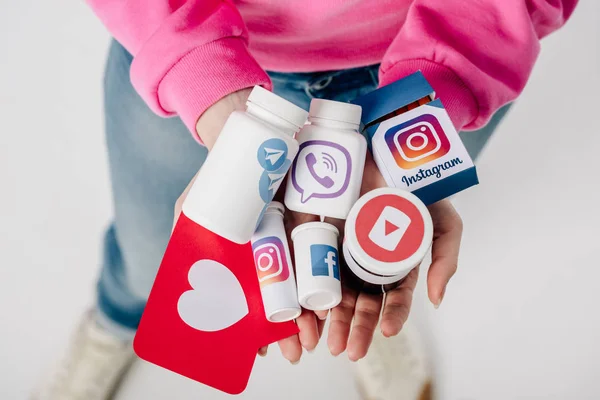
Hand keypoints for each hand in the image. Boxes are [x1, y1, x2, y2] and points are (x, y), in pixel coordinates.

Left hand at [275, 152, 462, 362]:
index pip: (391, 296)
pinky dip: (302, 284)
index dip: (390, 316)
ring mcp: (337, 243)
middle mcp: (363, 258)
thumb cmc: (417, 183)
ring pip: (329, 287)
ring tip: (322, 342)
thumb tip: (437, 300)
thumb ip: (445, 258)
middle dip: (353, 327)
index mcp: (392, 261)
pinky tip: (302, 307)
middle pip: (357, 299)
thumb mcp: (443, 220)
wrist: (387, 142)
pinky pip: (305, 258)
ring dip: (326, 317)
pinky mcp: (314, 225)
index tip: (386, 332)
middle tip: (348, 350)